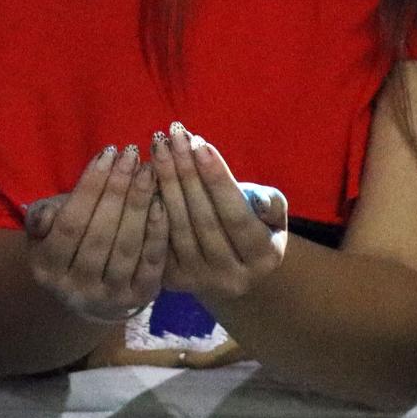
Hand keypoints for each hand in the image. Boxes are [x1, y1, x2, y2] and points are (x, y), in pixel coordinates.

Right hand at [24, 142, 167, 323]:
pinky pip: (152, 263)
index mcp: (46, 269)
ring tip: (149, 172)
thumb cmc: (65, 246)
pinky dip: (157, 232)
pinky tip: (161, 203)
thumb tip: (46, 216)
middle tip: (132, 156)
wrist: (87, 292)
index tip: (107, 153)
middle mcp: (77, 289)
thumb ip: (40, 218)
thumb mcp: (42, 230)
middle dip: (118, 190)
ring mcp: (111, 298)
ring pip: (127, 247)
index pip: (70, 223)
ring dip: (139, 205)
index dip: (90, 187)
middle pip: (100, 234)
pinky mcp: (141, 299)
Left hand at [150, 124, 286, 305]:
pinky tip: (143, 174)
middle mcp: (232, 277)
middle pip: (203, 219)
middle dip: (186, 172)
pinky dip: (149, 204)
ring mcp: (199, 281)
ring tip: (159, 147)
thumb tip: (258, 200)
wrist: (227, 266)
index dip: (217, 179)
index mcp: (263, 259)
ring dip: (165, 182)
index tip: (199, 143)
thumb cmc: (251, 226)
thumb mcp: (272, 215)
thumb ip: (270, 203)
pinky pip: (156, 237)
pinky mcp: (171, 280)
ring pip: (177, 227)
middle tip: (173, 136)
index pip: (236, 215)